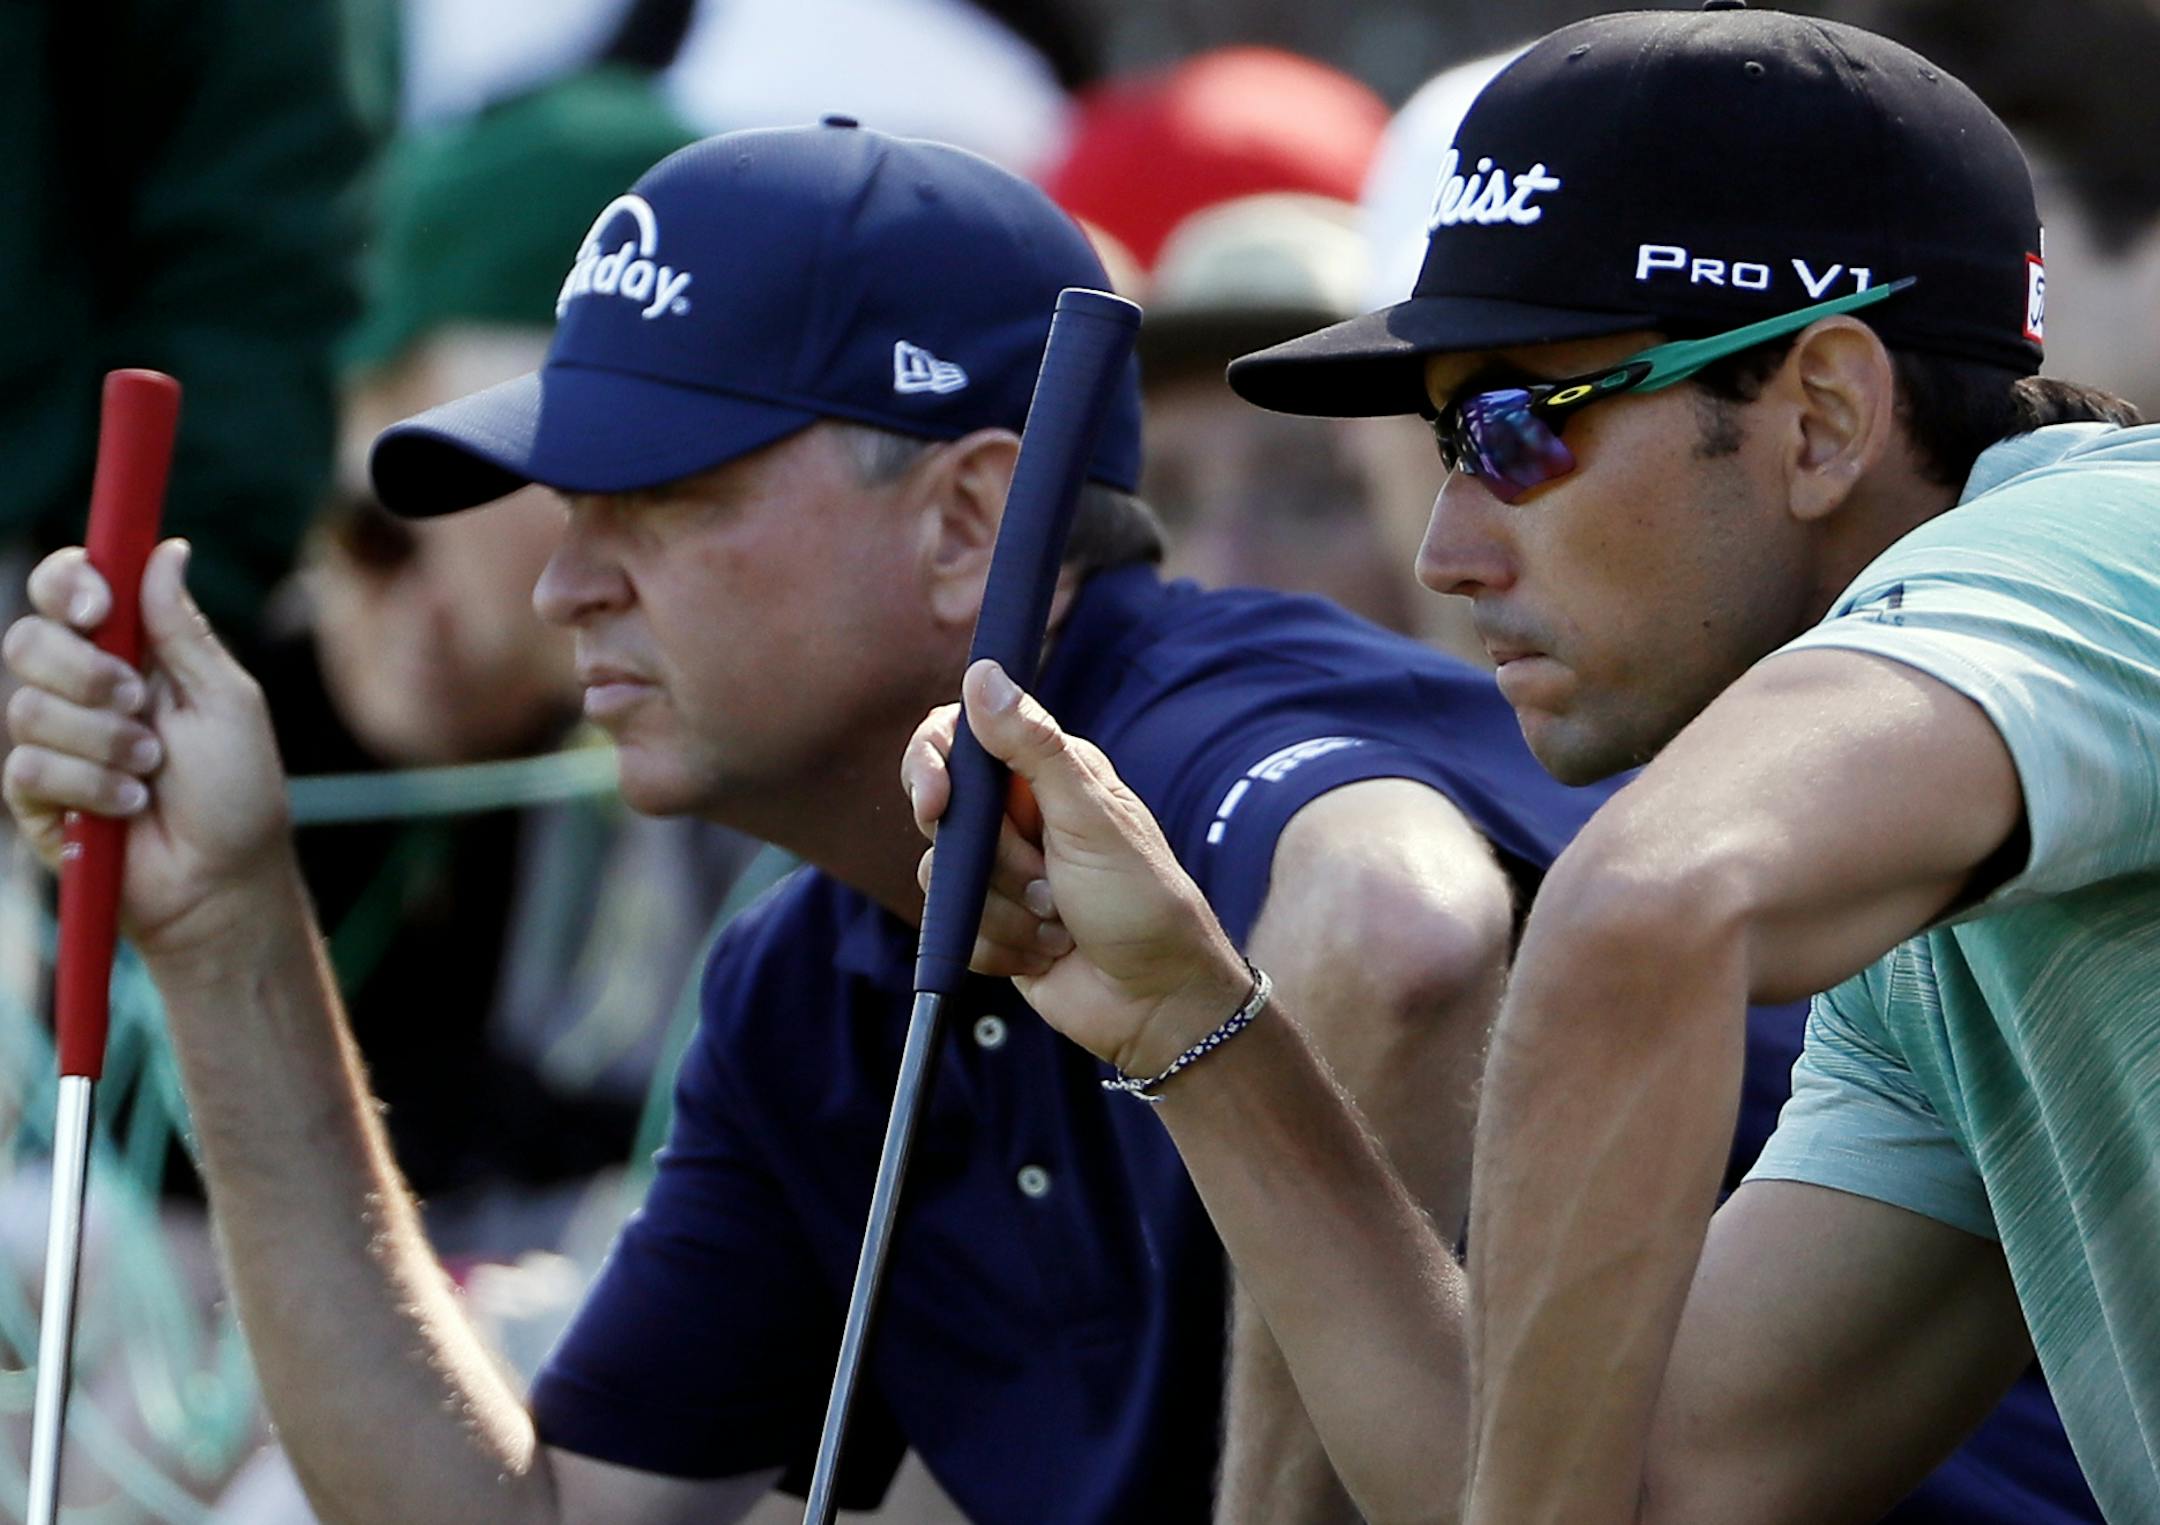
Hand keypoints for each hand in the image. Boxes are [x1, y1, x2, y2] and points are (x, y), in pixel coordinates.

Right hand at [3, 541, 295, 961]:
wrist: (223, 882)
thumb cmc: (240, 790)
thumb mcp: (226, 699)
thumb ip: (183, 630)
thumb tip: (167, 550)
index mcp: (131, 652)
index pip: (67, 590)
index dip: (68, 583)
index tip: (97, 607)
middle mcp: (82, 688)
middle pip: (27, 638)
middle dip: (85, 672)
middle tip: (139, 705)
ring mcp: (53, 740)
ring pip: (26, 706)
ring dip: (103, 742)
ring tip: (150, 772)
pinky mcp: (33, 796)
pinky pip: (28, 768)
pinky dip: (89, 788)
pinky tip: (127, 808)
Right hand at [901, 658, 1251, 1078]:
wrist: (1158, 1002)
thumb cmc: (1142, 900)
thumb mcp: (1089, 816)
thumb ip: (1032, 746)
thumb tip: (983, 673)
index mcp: (1044, 774)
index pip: (958, 739)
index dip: (934, 765)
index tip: (938, 802)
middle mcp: (1019, 818)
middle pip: (944, 814)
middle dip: (991, 861)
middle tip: (1042, 881)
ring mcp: (1003, 874)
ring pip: (948, 881)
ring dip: (1007, 911)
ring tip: (1062, 921)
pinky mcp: (993, 927)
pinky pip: (956, 931)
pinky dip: (1001, 948)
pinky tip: (1047, 953)